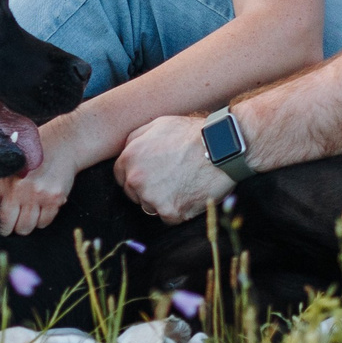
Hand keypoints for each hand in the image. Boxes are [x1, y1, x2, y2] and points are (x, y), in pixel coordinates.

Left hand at [0, 118, 84, 236]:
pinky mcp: (54, 198)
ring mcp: (36, 195)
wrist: (62, 143)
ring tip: (26, 212)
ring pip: (25, 228)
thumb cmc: (30, 155)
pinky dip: (41, 220)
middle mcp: (16, 189)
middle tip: (12, 219)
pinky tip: (40, 206)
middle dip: (9, 226)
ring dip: (25, 224)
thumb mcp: (5, 165)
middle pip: (7, 227)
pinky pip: (43, 223)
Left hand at [115, 115, 234, 223]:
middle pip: (134, 193)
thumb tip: (127, 149)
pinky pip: (168, 217)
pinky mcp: (170, 212)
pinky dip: (178, 210)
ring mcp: (151, 197)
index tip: (149, 175)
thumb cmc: (191, 134)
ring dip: (162, 201)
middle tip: (170, 180)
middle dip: (147, 189)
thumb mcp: (158, 124)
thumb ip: (136, 138)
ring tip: (182, 185)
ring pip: (150, 207)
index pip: (120, 175)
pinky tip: (190, 194)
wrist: (220, 148)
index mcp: (130, 157)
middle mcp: (135, 179)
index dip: (134, 175)